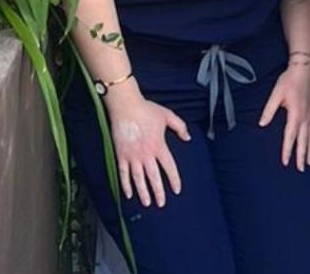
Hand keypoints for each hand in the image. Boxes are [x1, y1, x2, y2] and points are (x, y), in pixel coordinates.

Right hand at [106, 87, 191, 207]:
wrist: (126, 106)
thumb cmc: (147, 110)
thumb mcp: (168, 116)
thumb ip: (180, 127)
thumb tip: (188, 138)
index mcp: (159, 146)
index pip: (169, 167)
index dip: (174, 179)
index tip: (177, 190)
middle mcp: (146, 154)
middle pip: (153, 177)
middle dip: (158, 192)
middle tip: (161, 204)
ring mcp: (132, 156)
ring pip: (138, 179)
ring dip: (143, 192)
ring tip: (147, 203)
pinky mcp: (121, 155)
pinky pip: (123, 173)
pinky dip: (126, 185)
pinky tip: (129, 194)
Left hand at [259, 62, 309, 171]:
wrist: (304, 70)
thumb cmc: (289, 81)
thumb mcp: (276, 94)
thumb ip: (269, 110)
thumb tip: (261, 124)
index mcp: (295, 114)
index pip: (290, 137)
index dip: (288, 150)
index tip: (286, 162)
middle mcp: (306, 117)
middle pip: (304, 141)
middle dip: (302, 156)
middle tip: (301, 168)